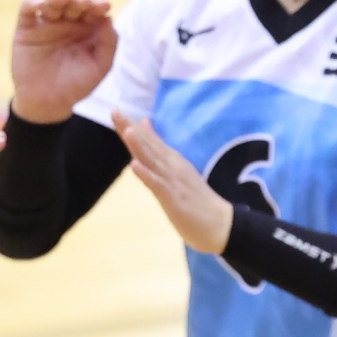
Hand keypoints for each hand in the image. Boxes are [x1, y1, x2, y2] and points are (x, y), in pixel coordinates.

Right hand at [9, 0, 116, 123]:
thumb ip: (108, 45)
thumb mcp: (99, 68)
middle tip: (84, 3)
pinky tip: (40, 5)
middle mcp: (68, 22)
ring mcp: (47, 24)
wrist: (47, 103)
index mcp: (87, 29)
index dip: (98, 5)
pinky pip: (27, 10)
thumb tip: (108, 18)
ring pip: (53, 1)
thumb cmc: (76, 85)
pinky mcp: (27, 29)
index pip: (94, 10)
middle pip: (74, 2)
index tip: (104, 6)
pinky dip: (33, 3)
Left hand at [113, 110, 235, 254]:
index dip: (131, 127)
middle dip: (130, 129)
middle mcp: (172, 166)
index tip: (116, 111)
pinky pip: (158, 185)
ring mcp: (174, 181)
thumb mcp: (177, 174)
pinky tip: (135, 166)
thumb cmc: (198, 201)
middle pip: (148, 146)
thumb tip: (148, 130)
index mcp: (172, 162)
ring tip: (127, 131)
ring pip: (153, 161)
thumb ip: (162, 154)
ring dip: (140, 146)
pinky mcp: (175, 198)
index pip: (149, 142)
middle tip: (115, 112)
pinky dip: (147, 175)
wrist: (222, 224)